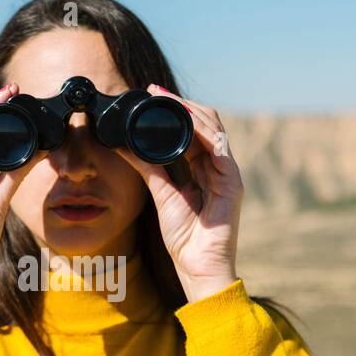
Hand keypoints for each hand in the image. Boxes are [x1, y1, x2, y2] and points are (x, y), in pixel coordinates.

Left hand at [112, 85, 242, 302]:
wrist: (198, 265)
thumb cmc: (184, 237)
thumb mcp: (160, 194)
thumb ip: (147, 167)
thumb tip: (124, 145)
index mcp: (203, 168)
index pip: (193, 129)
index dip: (174, 110)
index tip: (152, 94)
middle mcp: (218, 166)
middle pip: (205, 122)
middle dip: (181, 103)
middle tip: (155, 90)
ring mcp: (228, 172)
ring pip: (213, 128)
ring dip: (190, 110)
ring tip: (166, 98)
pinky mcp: (232, 181)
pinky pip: (219, 147)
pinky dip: (202, 130)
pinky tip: (185, 120)